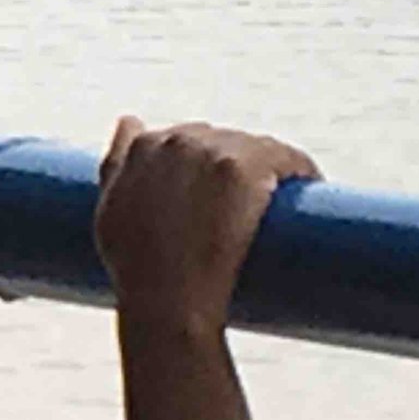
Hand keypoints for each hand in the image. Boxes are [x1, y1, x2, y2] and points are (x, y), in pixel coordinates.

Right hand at [94, 118, 320, 335]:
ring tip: (281, 201)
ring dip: (272, 168)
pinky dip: (301, 170)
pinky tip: (309, 184)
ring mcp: (212, 151)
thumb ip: (115, 164)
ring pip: (259, 148)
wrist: (165, 300)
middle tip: (248, 204)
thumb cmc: (135, 269)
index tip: (218, 189)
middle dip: (237, 165)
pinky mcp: (246, 167)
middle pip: (224, 140)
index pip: (188, 138)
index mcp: (142, 146)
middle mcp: (176, 139)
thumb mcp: (109, 211)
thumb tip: (131, 120)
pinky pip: (288, 159)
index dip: (205, 164)